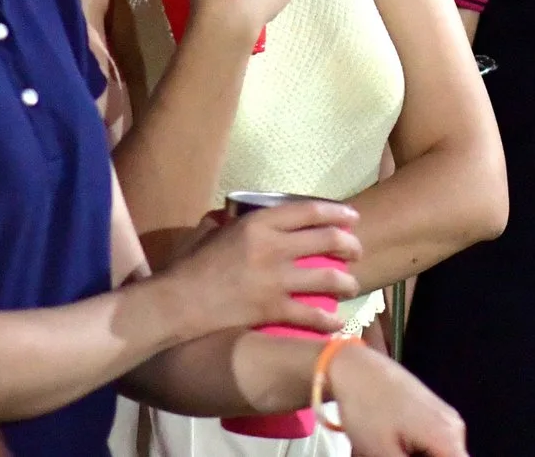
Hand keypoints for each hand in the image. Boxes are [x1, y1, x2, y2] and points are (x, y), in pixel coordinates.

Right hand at [158, 201, 359, 336]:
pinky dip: (328, 321)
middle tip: (357, 251)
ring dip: (346, 282)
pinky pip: (310, 315)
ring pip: (326, 277)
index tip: (352, 217)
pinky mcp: (271, 309)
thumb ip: (234, 221)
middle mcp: (272, 247)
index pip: (309, 211)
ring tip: (352, 285)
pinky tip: (337, 324)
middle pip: (326, 240)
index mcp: (258, 222)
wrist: (177, 303)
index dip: (336, 213)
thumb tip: (242, 214)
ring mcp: (274, 279)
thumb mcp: (214, 232)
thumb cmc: (191, 266)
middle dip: (349, 245)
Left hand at [327, 347, 469, 456]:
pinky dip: (404, 450)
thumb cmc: (367, 408)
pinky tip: (382, 445)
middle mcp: (452, 427)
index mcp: (448, 437)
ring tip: (376, 450)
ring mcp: (441, 417)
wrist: (354, 368)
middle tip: (387, 453)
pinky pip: (424, 444)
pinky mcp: (428, 413)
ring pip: (431, 454)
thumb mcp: (383, 454)